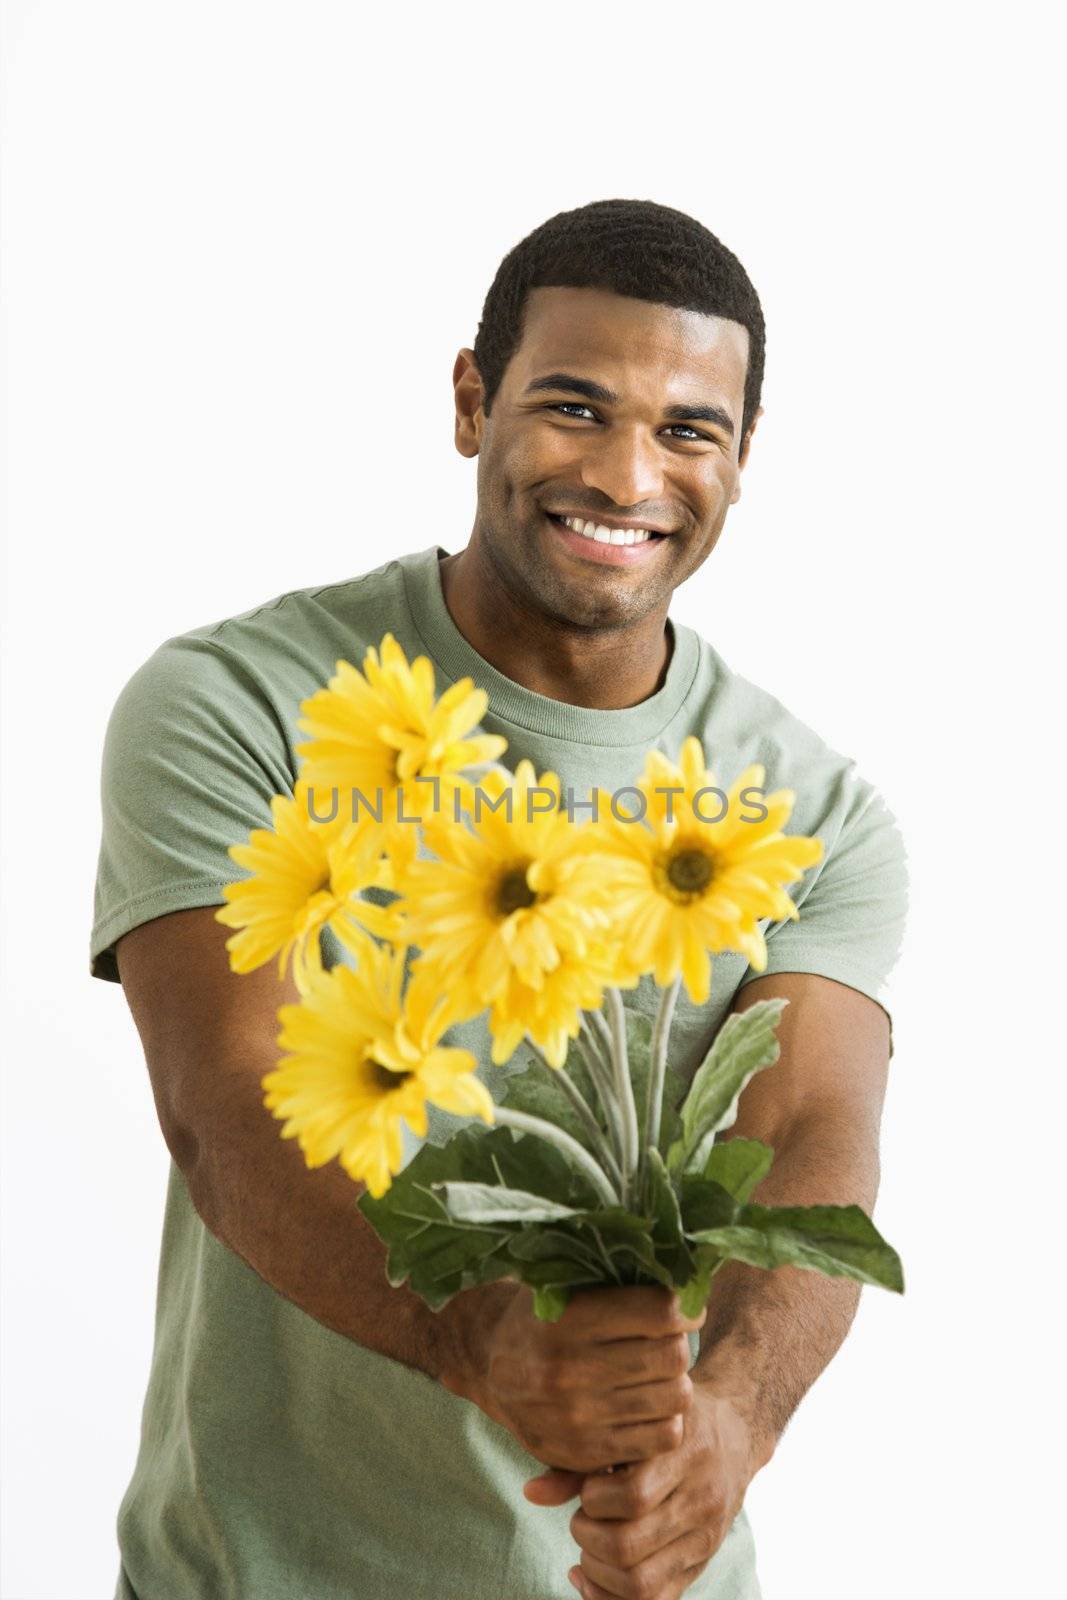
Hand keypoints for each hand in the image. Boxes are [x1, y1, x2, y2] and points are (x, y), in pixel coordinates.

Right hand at [451, 1284, 705, 1474]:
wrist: (489, 1367)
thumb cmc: (543, 1315)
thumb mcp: (567, 1284)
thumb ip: (618, 1278)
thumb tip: (684, 1272)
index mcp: (569, 1317)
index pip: (661, 1312)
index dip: (685, 1307)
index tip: (685, 1309)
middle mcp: (569, 1368)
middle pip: (672, 1356)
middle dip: (679, 1345)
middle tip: (668, 1340)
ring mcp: (577, 1416)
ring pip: (674, 1398)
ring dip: (676, 1382)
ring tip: (658, 1373)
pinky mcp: (586, 1452)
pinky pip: (661, 1438)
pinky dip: (666, 1418)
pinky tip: (649, 1404)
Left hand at [526, 1381, 766, 1599]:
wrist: (738, 1430)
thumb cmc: (670, 1420)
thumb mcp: (635, 1420)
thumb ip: (583, 1456)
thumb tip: (531, 1493)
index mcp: (685, 1454)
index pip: (633, 1495)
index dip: (594, 1499)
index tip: (587, 1488)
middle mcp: (701, 1500)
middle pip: (630, 1545)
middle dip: (588, 1537)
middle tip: (582, 1518)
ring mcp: (704, 1538)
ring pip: (641, 1584)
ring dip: (597, 1571)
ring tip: (589, 1544)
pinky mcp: (700, 1565)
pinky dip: (611, 1597)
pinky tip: (589, 1575)